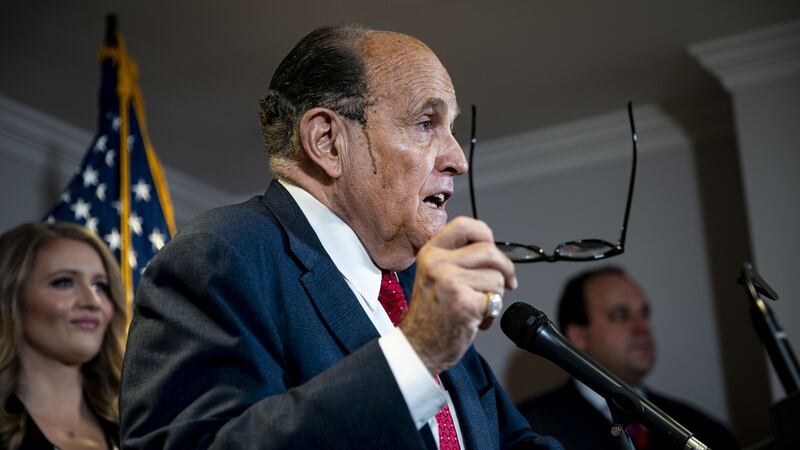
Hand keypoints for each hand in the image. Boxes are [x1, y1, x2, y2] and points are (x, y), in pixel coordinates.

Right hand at [399, 216, 516, 375]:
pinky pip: (495, 299)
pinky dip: (492, 313)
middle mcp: (438, 264)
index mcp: (431, 253)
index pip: (465, 225)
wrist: (418, 346)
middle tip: (508, 281)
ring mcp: (450, 282)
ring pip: (496, 277)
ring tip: (478, 306)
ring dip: (496, 295)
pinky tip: (477, 319)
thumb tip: (491, 249)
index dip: (485, 233)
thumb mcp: (433, 275)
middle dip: (505, 267)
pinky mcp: (464, 303)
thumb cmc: (430, 314)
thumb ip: (456, 258)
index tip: (492, 246)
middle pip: (488, 250)